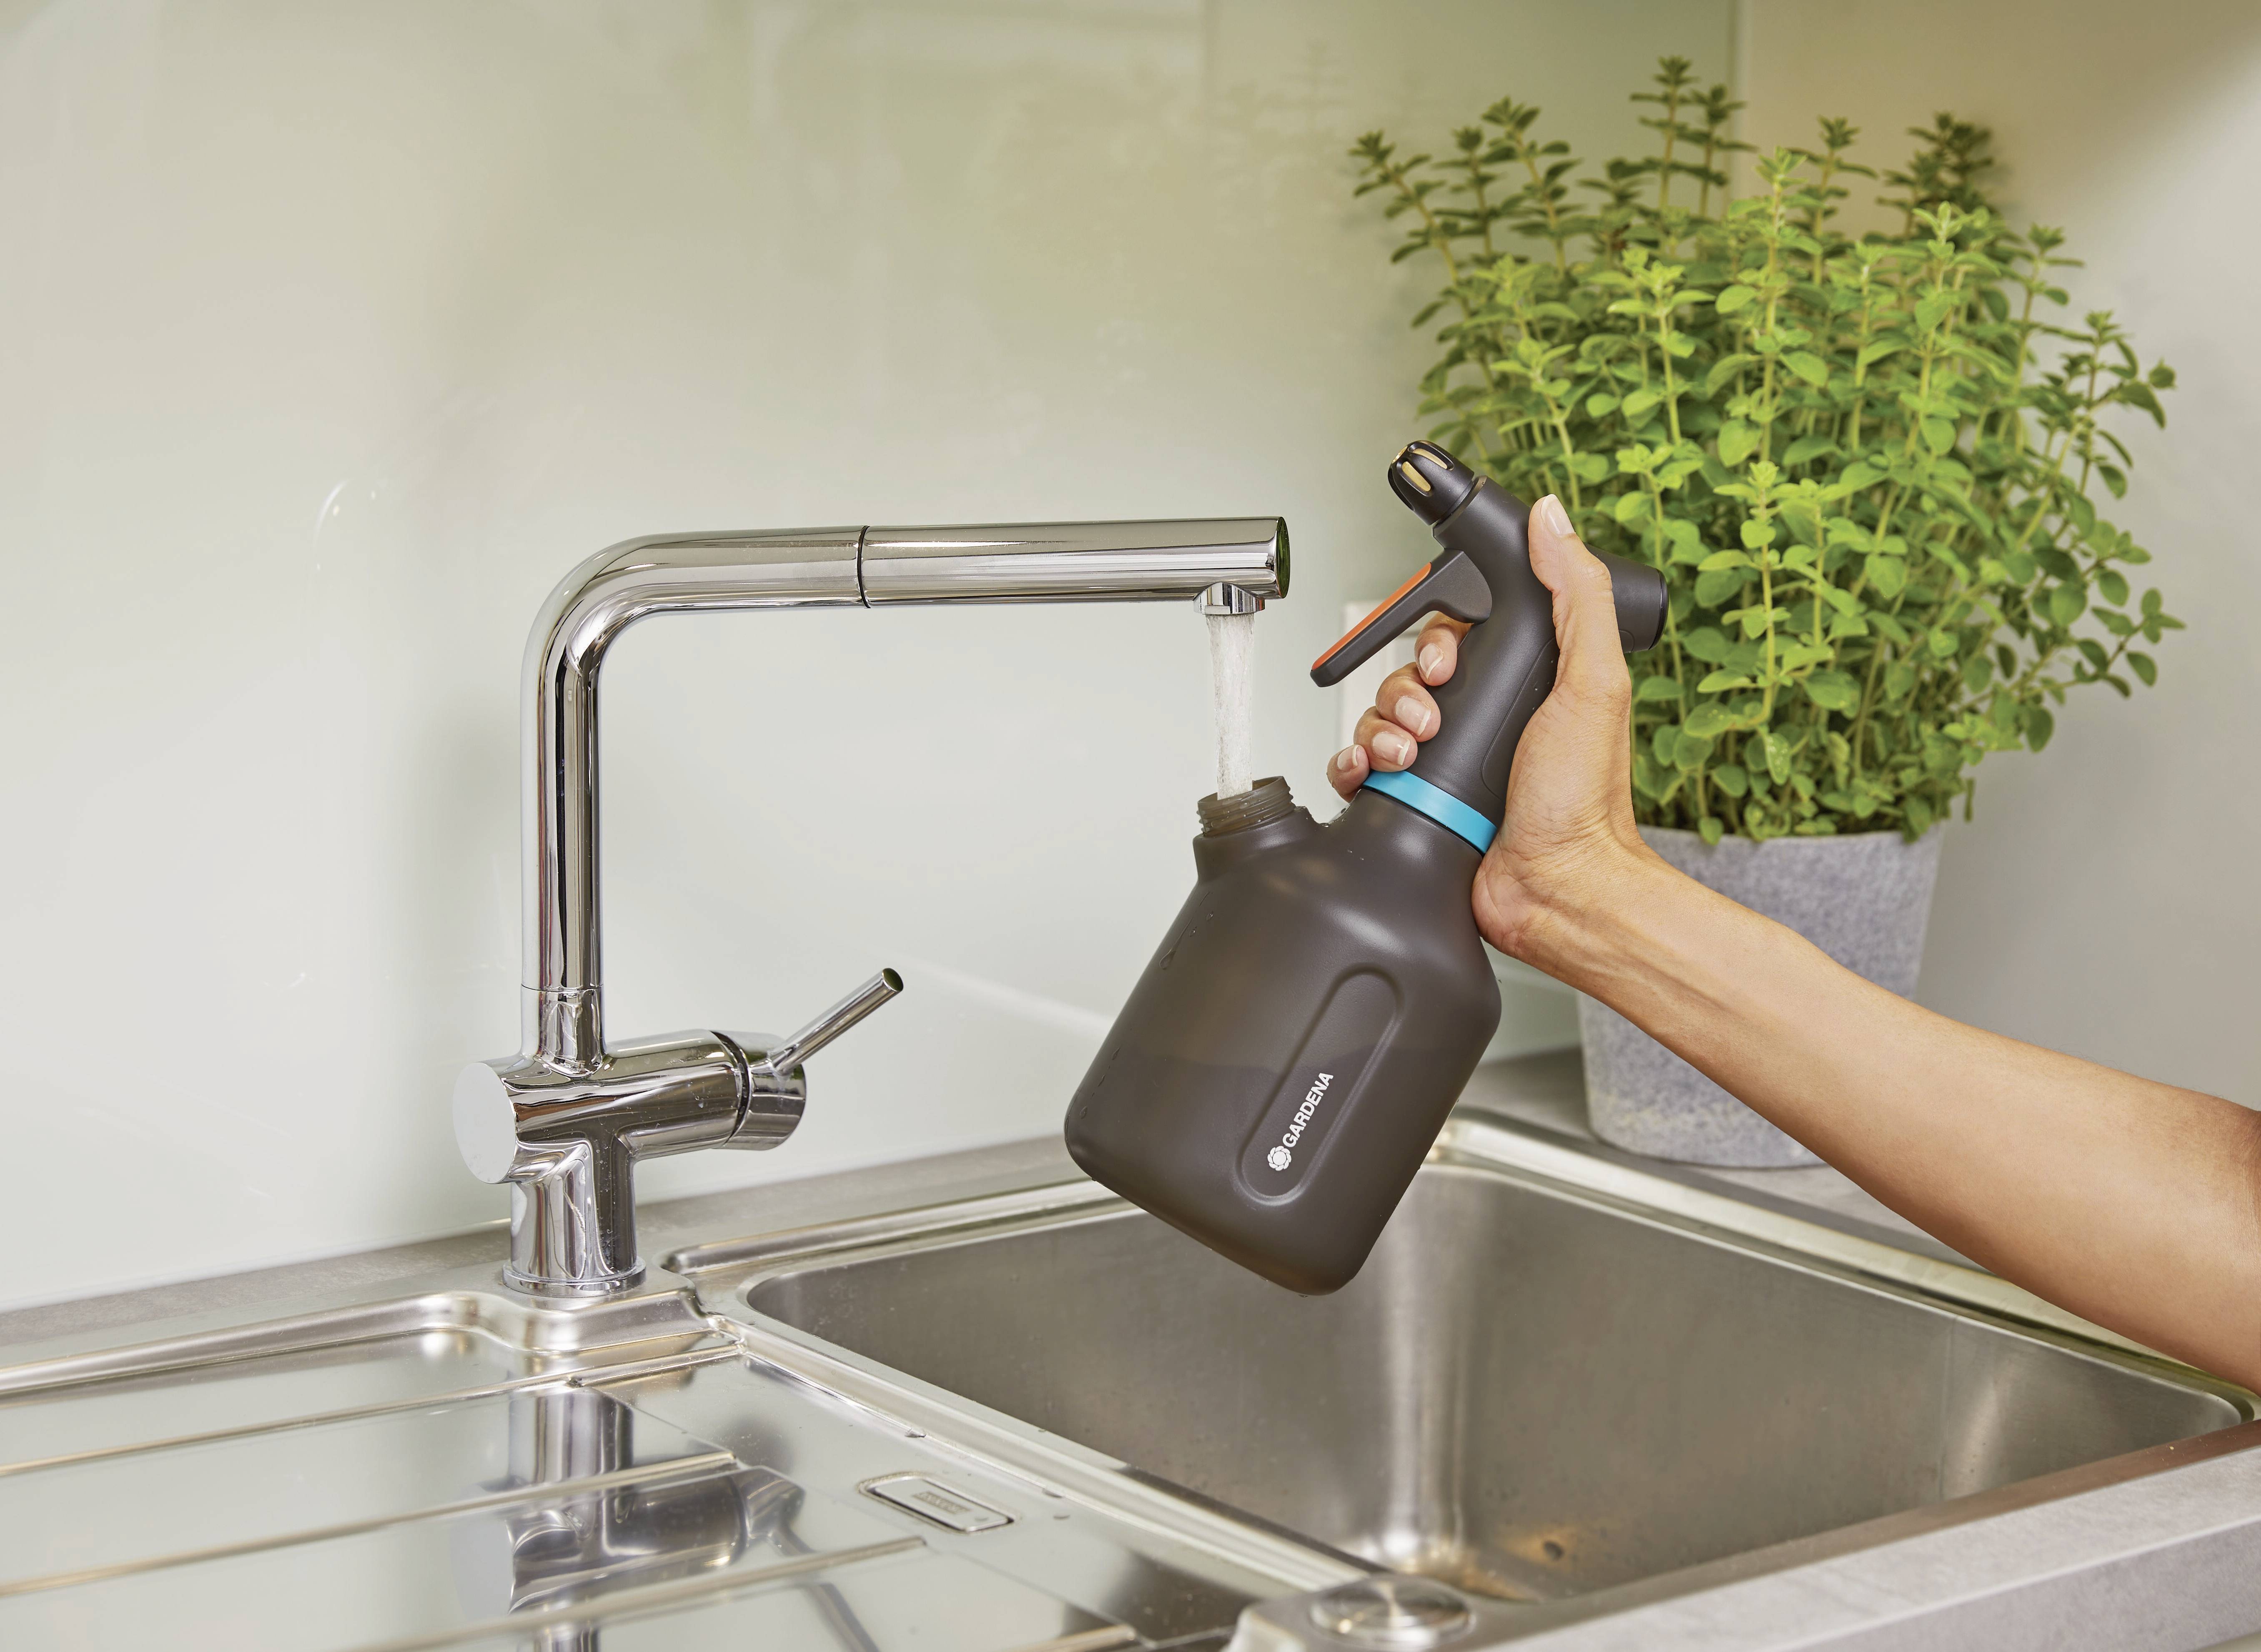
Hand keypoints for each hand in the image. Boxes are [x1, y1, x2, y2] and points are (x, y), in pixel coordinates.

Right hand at [1327, 494, 1655, 962]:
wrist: (1557, 890)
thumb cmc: (1583, 801)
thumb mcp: (1593, 681)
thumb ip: (1577, 595)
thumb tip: (1553, 520)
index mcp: (1521, 684)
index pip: (1456, 633)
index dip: (1440, 638)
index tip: (1450, 659)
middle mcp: (1481, 719)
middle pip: (1408, 672)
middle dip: (1407, 687)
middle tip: (1434, 715)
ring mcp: (1445, 762)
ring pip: (1378, 718)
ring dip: (1382, 729)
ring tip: (1413, 754)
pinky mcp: (1414, 802)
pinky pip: (1360, 769)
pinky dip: (1356, 765)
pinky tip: (1376, 773)